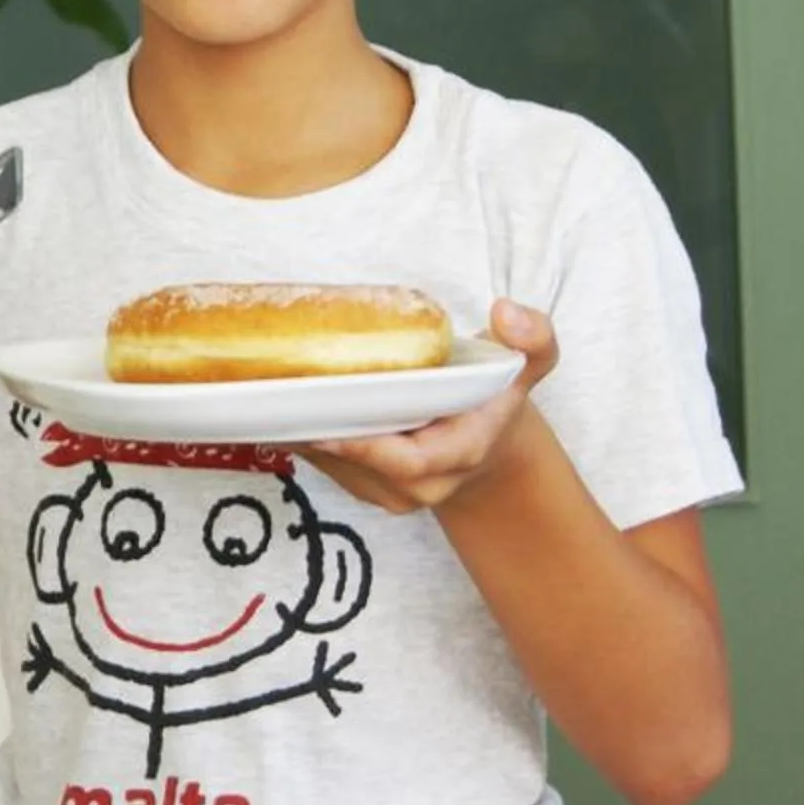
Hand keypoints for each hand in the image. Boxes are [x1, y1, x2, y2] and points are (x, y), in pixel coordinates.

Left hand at [305, 302, 558, 512]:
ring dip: (303, 432)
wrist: (489, 445)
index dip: (365, 445)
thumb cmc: (499, 398)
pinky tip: (282, 404)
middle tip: (280, 394)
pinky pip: (328, 466)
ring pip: (336, 467)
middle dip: (319, 430)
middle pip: (360, 464)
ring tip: (272, 394)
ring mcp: (391, 494)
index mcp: (461, 454)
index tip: (325, 421)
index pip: (409, 461)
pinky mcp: (365, 489)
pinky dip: (305, 434)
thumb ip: (532, 338)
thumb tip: (506, 311)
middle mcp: (424, 485)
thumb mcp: (531, 364)